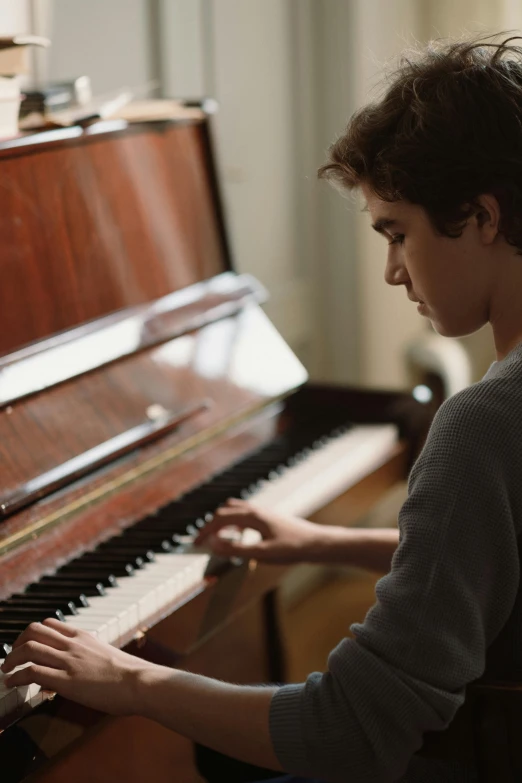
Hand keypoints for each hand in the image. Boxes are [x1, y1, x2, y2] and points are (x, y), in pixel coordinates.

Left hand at [0, 618, 157, 715]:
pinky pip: (32, 672)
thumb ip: (89, 657)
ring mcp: (68, 661)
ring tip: (6, 670)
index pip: (50, 624)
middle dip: (17, 642)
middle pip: (34, 631)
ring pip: (29, 648)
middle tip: (12, 656)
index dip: (32, 634)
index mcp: (83, 636)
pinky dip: (16, 676)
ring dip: (11, 659)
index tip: (26, 645)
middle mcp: (72, 644)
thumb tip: (81, 669)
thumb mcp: (106, 656)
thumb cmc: (129, 674)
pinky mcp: (65, 680)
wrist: (137, 682)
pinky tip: (12, 682)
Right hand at [194, 498, 322, 563]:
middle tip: (202, 541)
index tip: (195, 544)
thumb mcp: (262, 553)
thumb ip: (236, 550)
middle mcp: (256, 510)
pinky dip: (234, 523)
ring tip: (216, 537)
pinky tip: (238, 536)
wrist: (317, 543)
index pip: (220, 519)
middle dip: (211, 525)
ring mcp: (263, 513)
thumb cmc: (292, 548)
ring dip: (222, 522)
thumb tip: (213, 545)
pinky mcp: (269, 519)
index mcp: (252, 516)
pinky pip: (244, 515)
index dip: (205, 531)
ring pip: (235, 510)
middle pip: (225, 512)